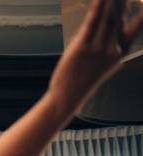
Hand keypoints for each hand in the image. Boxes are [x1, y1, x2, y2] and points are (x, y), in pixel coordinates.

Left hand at [49, 0, 142, 114]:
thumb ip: (108, 44)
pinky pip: (91, 24)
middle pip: (119, 18)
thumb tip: (107, 22)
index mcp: (121, 52)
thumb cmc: (83, 79)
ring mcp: (97, 50)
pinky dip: (96, 9)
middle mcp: (113, 50)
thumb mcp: (103, 63)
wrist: (67, 98)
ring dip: (111, 1)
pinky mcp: (82, 49)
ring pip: (107, 19)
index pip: (137, 26)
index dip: (142, 14)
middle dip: (122, 1)